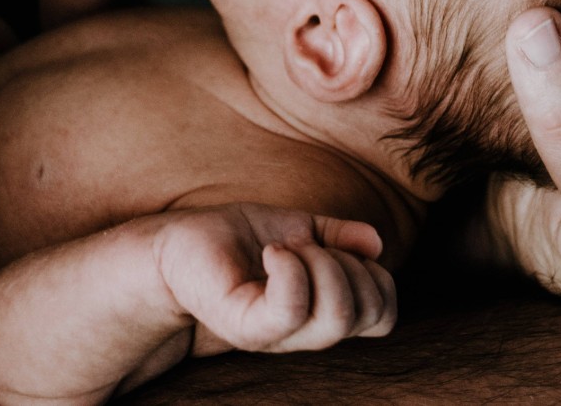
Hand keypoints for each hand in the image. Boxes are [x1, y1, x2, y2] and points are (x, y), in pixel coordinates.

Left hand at [153, 203, 395, 354]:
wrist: (177, 244)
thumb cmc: (235, 238)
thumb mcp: (299, 227)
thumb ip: (339, 236)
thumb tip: (376, 244)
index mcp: (322, 310)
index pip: (384, 314)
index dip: (379, 277)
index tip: (339, 248)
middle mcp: (304, 330)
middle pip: (368, 314)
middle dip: (351, 264)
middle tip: (308, 245)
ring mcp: (275, 333)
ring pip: (337, 314)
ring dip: (322, 264)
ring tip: (286, 248)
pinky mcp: (246, 326)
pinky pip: (291, 308)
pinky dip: (290, 268)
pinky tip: (271, 251)